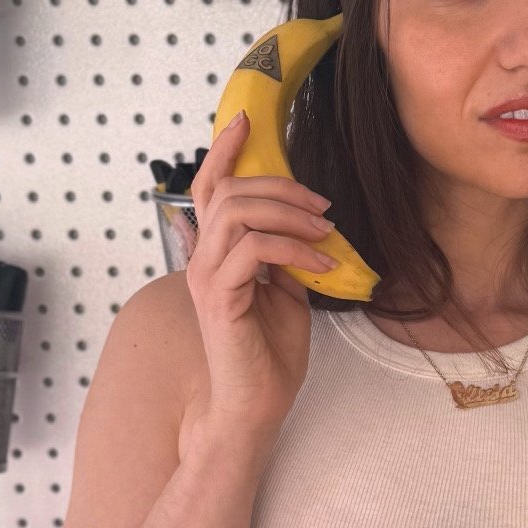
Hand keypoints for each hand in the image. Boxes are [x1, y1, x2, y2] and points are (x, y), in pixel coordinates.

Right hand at [183, 108, 339, 442]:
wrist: (257, 407)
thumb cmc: (269, 355)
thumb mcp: (287, 291)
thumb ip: (285, 253)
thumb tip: (305, 222)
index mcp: (215, 254)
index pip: (209, 189)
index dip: (224, 151)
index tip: (246, 120)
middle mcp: (202, 261)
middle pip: (227, 193)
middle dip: (280, 186)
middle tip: (323, 206)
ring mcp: (206, 279)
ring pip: (235, 213)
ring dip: (287, 213)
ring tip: (325, 231)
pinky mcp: (220, 300)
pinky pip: (251, 249)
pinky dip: (292, 247)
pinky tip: (320, 261)